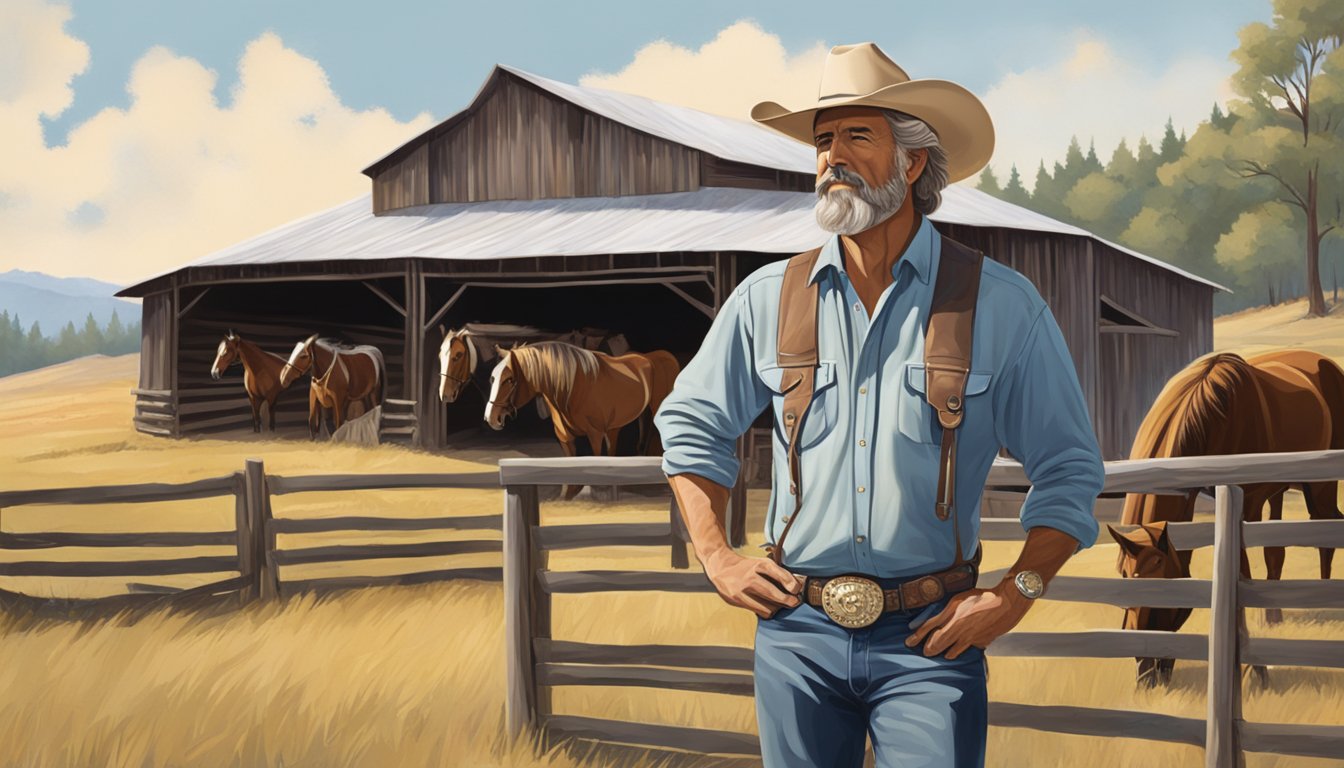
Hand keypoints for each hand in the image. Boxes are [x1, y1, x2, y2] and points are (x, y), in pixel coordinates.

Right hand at [703, 549, 802, 618]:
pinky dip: (766, 611)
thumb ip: (777, 573)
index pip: (777, 572)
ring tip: (779, 605)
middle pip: (771, 592)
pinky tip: (768, 607)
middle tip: (794, 602)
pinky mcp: (736, 599)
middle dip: (786, 600)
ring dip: (776, 608)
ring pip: (765, 606)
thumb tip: (795, 587)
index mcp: (758, 564)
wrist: (720, 567)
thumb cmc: (746, 566)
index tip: (796, 590)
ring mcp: (741, 589)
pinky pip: (757, 610)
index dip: (789, 582)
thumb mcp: (761, 563)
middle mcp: (749, 576)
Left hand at [905, 582, 1032, 659]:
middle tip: (924, 651)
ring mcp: (971, 640)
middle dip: (930, 649)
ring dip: (945, 653)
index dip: (917, 637)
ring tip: (941, 653)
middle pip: (939, 645)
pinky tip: (962, 648)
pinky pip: (968, 648)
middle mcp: (960, 633)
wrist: (1007, 603)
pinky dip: (963, 649)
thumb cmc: (982, 597)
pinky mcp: (982, 642)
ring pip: (953, 652)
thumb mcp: (958, 600)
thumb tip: (933, 622)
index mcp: (952, 620)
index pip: (929, 630)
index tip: (909, 643)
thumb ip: (945, 612)